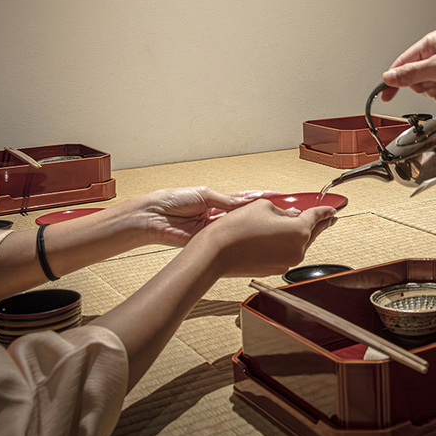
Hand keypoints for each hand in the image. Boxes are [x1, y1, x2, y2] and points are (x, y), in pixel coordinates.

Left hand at [114, 187, 270, 247]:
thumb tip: (247, 202)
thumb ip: (227, 201)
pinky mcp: (209, 241)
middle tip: (283, 212)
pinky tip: (252, 235)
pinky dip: (240, 237)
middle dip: (264, 213)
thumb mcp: (204, 195)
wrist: (152, 218)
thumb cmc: (171, 200)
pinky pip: (228, 239)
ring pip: (240, 226)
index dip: (262, 197)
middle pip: (246, 214)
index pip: (245, 198)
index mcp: (217, 200)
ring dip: (255, 225)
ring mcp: (215, 229)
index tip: (280, 197)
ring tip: (272, 222)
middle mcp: (218, 214)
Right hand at [193, 197, 335, 276]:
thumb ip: (283, 211)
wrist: (216, 254)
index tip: (332, 209)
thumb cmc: (236, 229)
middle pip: (312, 233)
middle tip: (329, 218)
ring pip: (300, 244)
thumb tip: (290, 216)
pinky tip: (280, 238)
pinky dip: (287, 244)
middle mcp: (297, 249)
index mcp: (299, 231)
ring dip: (300, 234)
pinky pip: (287, 253)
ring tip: (300, 225)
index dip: (325, 210)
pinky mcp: (275, 269)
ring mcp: (287, 262)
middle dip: (321, 224)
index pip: (317, 217)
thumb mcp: (263, 207)